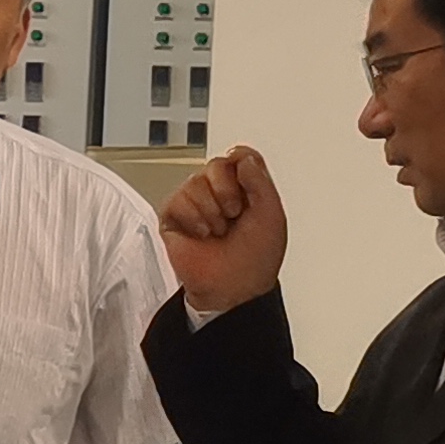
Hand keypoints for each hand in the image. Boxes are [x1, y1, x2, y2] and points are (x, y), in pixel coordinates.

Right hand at [159, 143, 289, 316]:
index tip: (248, 184)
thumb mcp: (271, 214)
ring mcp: (195, 204)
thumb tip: (242, 157)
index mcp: (245, 190)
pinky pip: (176, 200)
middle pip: (215, 164)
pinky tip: (202, 233)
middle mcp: (219, 193)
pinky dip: (193, 219)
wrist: (232, 287)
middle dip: (227, 191)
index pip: (239, 157)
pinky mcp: (173, 217)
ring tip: (217, 229)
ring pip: (194, 181)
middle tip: (233, 214)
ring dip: (211, 210)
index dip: (242, 166)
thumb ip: (260, 180)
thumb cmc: (255, 259)